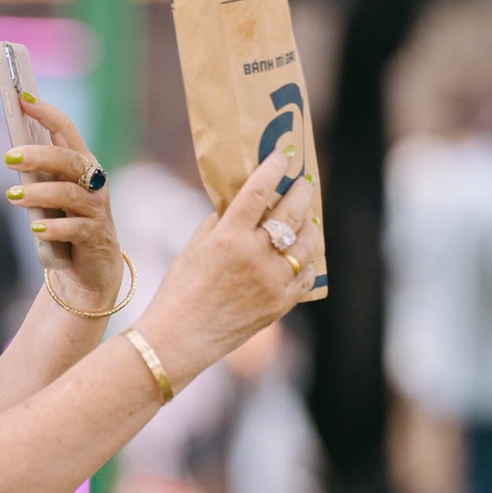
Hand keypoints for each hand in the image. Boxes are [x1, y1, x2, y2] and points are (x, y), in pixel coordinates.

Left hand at [3, 98, 123, 311]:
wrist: (91, 269)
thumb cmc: (65, 221)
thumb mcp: (50, 194)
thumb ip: (37, 173)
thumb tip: (11, 153)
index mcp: (82, 163)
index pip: (66, 130)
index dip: (47, 113)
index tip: (24, 98)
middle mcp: (93, 182)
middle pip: (68, 160)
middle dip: (39, 155)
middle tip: (9, 157)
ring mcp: (96, 209)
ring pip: (69, 193)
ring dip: (39, 193)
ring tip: (11, 196)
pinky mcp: (95, 237)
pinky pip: (74, 228)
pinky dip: (54, 227)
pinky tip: (36, 229)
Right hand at [132, 146, 322, 388]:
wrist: (181, 337)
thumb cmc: (181, 289)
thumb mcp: (195, 246)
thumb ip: (220, 220)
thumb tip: (243, 200)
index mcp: (228, 237)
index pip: (259, 191)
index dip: (273, 168)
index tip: (283, 155)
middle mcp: (254, 256)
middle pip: (290, 213)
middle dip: (301, 192)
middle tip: (304, 183)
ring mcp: (271, 281)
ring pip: (306, 244)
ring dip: (309, 226)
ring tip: (308, 219)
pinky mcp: (281, 303)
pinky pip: (305, 275)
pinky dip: (307, 262)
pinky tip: (304, 254)